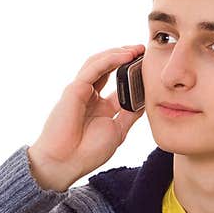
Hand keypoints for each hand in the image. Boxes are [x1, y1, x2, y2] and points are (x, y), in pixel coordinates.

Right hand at [27, 44, 145, 191]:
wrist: (66, 163)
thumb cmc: (88, 152)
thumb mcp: (117, 131)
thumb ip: (129, 115)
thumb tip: (145, 101)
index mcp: (99, 105)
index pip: (117, 80)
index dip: (131, 70)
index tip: (148, 64)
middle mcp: (90, 95)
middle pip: (107, 67)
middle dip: (125, 55)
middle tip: (143, 50)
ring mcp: (81, 90)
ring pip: (99, 62)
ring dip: (118, 53)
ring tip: (136, 49)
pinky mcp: (75, 89)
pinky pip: (94, 68)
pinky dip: (110, 60)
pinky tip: (126, 56)